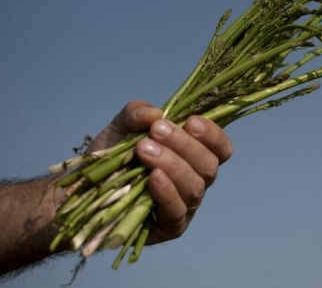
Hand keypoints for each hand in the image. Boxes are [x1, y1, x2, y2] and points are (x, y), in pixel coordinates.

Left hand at [88, 100, 233, 243]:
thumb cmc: (112, 158)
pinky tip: (153, 177)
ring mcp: (185, 205)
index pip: (220, 148)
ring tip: (144, 150)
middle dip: (185, 146)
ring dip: (173, 165)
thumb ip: (137, 113)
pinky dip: (167, 191)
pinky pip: (177, 210)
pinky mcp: (170, 227)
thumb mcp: (121, 126)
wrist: (82, 191)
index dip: (213, 135)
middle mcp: (196, 181)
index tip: (191, 121)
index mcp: (194, 157)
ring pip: (195, 187)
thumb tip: (155, 113)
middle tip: (156, 131)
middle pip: (209, 166)